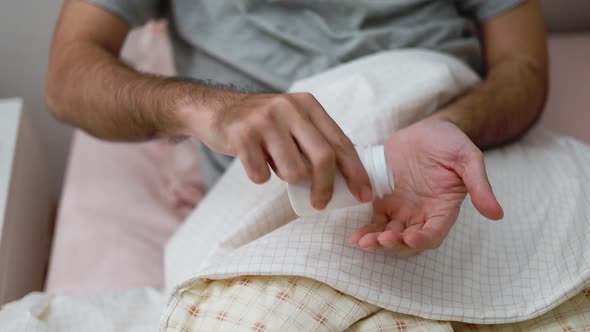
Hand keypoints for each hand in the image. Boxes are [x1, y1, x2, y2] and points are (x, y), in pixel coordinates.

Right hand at [189, 90, 372, 208]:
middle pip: (323, 158)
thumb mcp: (292, 120)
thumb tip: (345, 176)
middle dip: (325, 187)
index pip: (341, 142)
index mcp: (308, 105)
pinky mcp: (243, 134)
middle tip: (320, 203)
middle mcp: (290, 108)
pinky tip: (253, 161)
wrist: (216, 110)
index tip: (364, 195)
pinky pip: (261, 175)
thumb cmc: (262, 123)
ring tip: (274, 164)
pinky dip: (259, 176)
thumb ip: (315, 140)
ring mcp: (265, 120)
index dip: (356, 172)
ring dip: (286, 178)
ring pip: (293, 171)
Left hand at [350, 120, 502, 254]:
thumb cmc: (450, 142)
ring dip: (376, 241)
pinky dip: (366, 229)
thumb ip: (479, 185)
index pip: (434, 233)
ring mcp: (402, 209)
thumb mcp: (468, 159)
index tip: (410, 237)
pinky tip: (355, 235)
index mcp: (443, 209)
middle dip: (394, 243)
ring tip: (362, 241)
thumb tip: (497, 213)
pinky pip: (374, 220)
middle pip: (408, 239)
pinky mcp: (384, 200)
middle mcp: (422, 214)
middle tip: (380, 240)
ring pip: (388, 233)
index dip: (422, 239)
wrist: (427, 129)